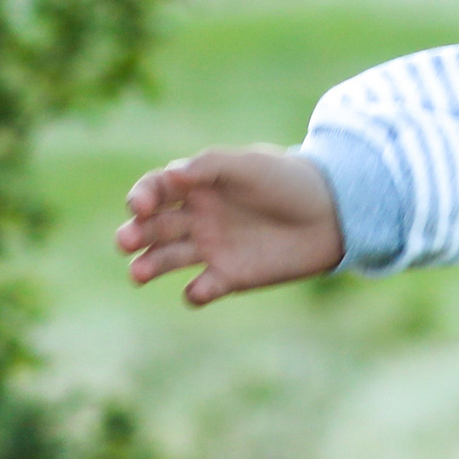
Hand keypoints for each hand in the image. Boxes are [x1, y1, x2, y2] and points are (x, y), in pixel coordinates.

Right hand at [115, 144, 344, 306]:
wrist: (333, 213)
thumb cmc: (289, 180)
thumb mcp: (250, 165)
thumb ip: (211, 167)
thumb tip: (170, 175)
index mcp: (198, 184)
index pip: (156, 189)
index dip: (142, 196)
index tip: (140, 205)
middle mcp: (197, 216)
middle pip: (154, 226)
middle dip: (136, 234)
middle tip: (125, 241)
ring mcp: (211, 247)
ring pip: (167, 259)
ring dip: (149, 265)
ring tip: (137, 273)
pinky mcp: (229, 277)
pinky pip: (201, 289)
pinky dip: (195, 293)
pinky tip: (199, 290)